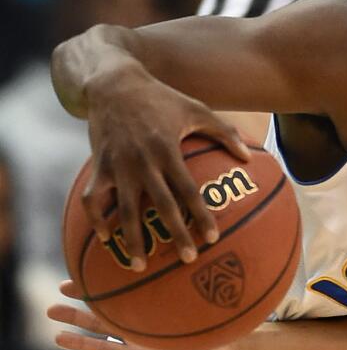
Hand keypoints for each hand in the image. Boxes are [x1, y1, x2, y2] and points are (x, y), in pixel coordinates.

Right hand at [48, 282, 232, 349]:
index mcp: (146, 318)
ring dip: (83, 345)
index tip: (67, 284)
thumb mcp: (194, 304)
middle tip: (50, 309)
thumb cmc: (210, 326)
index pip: (114, 305)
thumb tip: (176, 255)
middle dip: (76, 317)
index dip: (90, 296)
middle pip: (102, 326)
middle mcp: (140, 336)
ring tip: (58, 338)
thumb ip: (182, 287)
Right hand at [83, 69, 248, 269]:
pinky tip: (106, 238)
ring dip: (131, 240)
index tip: (213, 237)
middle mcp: (143, 161)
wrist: (113, 83)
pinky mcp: (98, 166)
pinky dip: (97, 220)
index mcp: (168, 150)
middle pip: (161, 206)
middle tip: (188, 259)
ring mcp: (118, 166)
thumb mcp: (197, 109)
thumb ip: (224, 132)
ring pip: (124, 210)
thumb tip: (249, 157)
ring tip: (139, 265)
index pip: (188, 190)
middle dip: (175, 234)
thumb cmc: (161, 98)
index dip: (200, 215)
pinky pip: (93, 199)